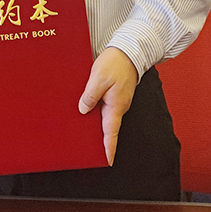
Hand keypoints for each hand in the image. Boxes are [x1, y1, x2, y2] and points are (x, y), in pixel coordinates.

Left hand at [78, 47, 138, 165]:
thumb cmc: (115, 63)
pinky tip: (86, 110)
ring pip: (105, 116)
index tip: (107, 160)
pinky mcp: (115, 93)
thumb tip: (83, 110)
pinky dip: (96, 110)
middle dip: (99, 139)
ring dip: (95, 123)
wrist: (128, 50)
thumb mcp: (98, 79)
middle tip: (88, 150)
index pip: (111, 132)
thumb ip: (90, 96)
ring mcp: (117, 100)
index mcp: (116, 106)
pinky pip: (104, 105)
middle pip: (107, 126)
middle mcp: (118, 106)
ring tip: (82, 132)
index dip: (109, 147)